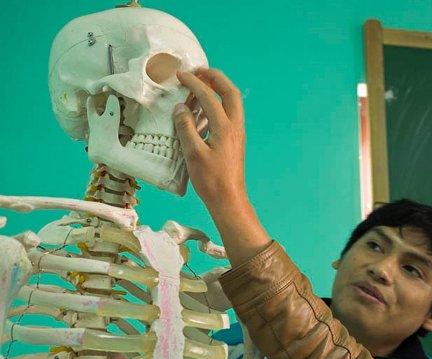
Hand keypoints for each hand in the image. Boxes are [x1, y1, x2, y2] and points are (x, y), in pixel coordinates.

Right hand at [173, 68, 269, 264]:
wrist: (229, 199)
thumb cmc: (211, 180)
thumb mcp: (193, 154)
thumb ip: (186, 127)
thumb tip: (181, 108)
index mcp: (225, 127)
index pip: (209, 96)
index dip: (194, 83)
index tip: (180, 75)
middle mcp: (235, 127)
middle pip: (230, 92)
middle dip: (215, 77)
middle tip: (198, 71)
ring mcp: (237, 133)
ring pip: (233, 102)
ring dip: (218, 89)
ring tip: (201, 84)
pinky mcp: (235, 141)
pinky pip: (229, 113)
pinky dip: (219, 103)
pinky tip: (205, 108)